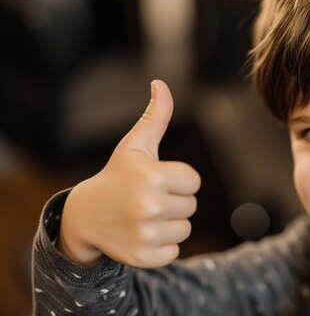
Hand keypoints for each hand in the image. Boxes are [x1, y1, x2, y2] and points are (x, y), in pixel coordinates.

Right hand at [58, 80, 200, 267]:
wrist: (84, 215)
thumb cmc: (117, 175)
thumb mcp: (135, 145)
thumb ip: (156, 116)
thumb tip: (161, 83)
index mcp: (152, 177)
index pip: (193, 180)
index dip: (178, 179)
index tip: (156, 179)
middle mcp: (149, 206)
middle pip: (191, 205)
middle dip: (174, 200)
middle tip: (147, 198)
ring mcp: (145, 234)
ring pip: (185, 228)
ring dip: (169, 223)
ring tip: (144, 215)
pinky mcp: (144, 257)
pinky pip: (174, 251)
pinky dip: (162, 245)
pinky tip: (141, 234)